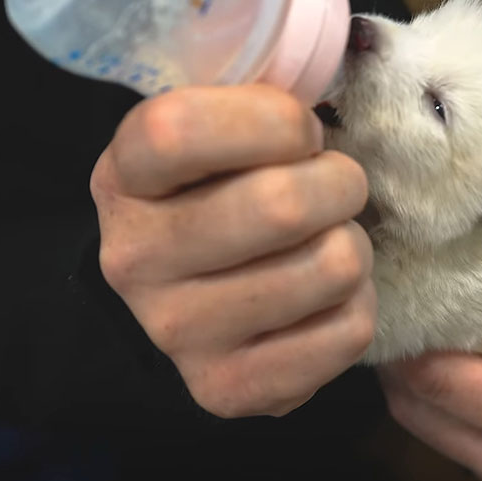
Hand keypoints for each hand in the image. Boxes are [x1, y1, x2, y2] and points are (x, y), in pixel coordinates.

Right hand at [90, 84, 375, 417]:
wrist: (184, 297)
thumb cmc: (217, 198)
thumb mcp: (213, 138)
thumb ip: (253, 108)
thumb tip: (330, 90)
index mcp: (123, 179)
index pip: (183, 130)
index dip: (273, 119)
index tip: (300, 132)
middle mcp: (136, 261)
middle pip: (281, 204)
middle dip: (339, 181)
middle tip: (334, 185)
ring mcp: (178, 334)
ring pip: (331, 266)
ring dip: (352, 243)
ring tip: (328, 240)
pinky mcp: (229, 389)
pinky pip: (348, 331)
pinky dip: (358, 301)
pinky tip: (326, 295)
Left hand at [379, 232, 481, 480]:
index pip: (439, 383)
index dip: (409, 334)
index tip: (404, 287)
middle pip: (416, 410)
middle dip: (400, 354)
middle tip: (406, 301)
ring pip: (429, 429)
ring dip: (417, 378)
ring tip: (426, 325)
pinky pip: (457, 442)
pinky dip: (442, 400)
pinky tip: (458, 363)